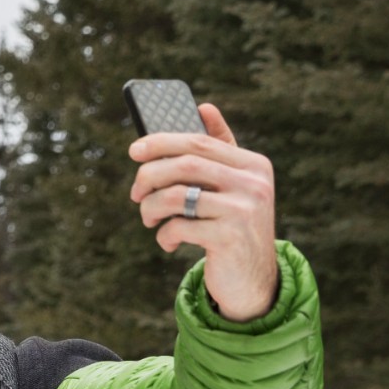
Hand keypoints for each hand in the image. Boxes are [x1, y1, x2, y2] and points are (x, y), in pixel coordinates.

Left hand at [128, 103, 278, 320]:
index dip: (162, 143)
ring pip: (176, 196)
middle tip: (135, 193)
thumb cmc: (234, 228)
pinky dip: (165, 235)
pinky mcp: (230, 237)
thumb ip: (220, 150)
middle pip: (185, 164)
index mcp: (254, 164)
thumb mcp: (233, 188)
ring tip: (149, 220)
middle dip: (149, 176)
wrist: (254, 282)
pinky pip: (179, 226)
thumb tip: (204, 106)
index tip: (134, 150)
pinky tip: (168, 243)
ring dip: (151, 208)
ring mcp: (244, 209)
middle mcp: (254, 183)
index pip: (199, 142)